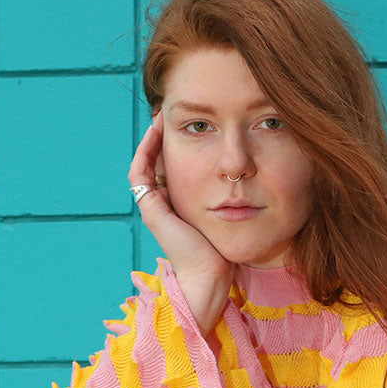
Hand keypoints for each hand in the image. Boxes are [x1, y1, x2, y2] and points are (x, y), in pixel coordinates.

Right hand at [129, 111, 233, 333]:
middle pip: (157, 162)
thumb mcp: (229, 214)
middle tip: (172, 112)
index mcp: (178, 205)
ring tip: (162, 115)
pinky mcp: (151, 208)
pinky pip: (140, 172)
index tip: (190, 123)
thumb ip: (231, 196)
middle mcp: (163, 204)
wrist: (210, 275)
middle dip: (164, 136)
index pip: (172, 167)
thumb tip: (246, 170)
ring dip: (151, 138)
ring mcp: (154, 206)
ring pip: (145, 163)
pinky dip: (146, 150)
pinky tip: (157, 131)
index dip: (177, 143)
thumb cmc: (223, 250)